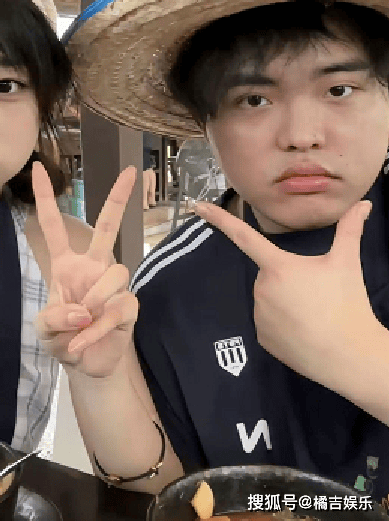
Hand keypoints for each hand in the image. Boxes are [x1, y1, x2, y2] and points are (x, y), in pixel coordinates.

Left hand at [32, 162, 138, 376]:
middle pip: (107, 227)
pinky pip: (119, 307)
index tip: (38, 168)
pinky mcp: (128, 306)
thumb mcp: (44, 329)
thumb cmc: (63, 338)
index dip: (45, 198)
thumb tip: (82, 311)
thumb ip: (54, 318)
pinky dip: (97, 329)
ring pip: (115, 271)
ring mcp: (113, 285)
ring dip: (95, 299)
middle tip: (130, 172)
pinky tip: (83, 342)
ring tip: (82, 321)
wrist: (85, 365)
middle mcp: (93, 267)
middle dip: (118, 199)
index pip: (54, 226)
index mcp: (67, 264)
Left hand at [194, 199, 379, 389]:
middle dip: (288, 278)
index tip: (197, 206)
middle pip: (270, 274)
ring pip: (270, 299)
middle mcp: (261, 289)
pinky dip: (284, 324)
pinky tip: (305, 331)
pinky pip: (270, 323)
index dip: (220, 219)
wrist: (350, 357)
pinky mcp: (262, 340)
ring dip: (286, 301)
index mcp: (278, 266)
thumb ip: (350, 229)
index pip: (243, 236)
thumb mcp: (347, 262)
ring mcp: (259, 316)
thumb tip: (364, 203)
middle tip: (316, 292)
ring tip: (314, 313)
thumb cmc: (346, 304)